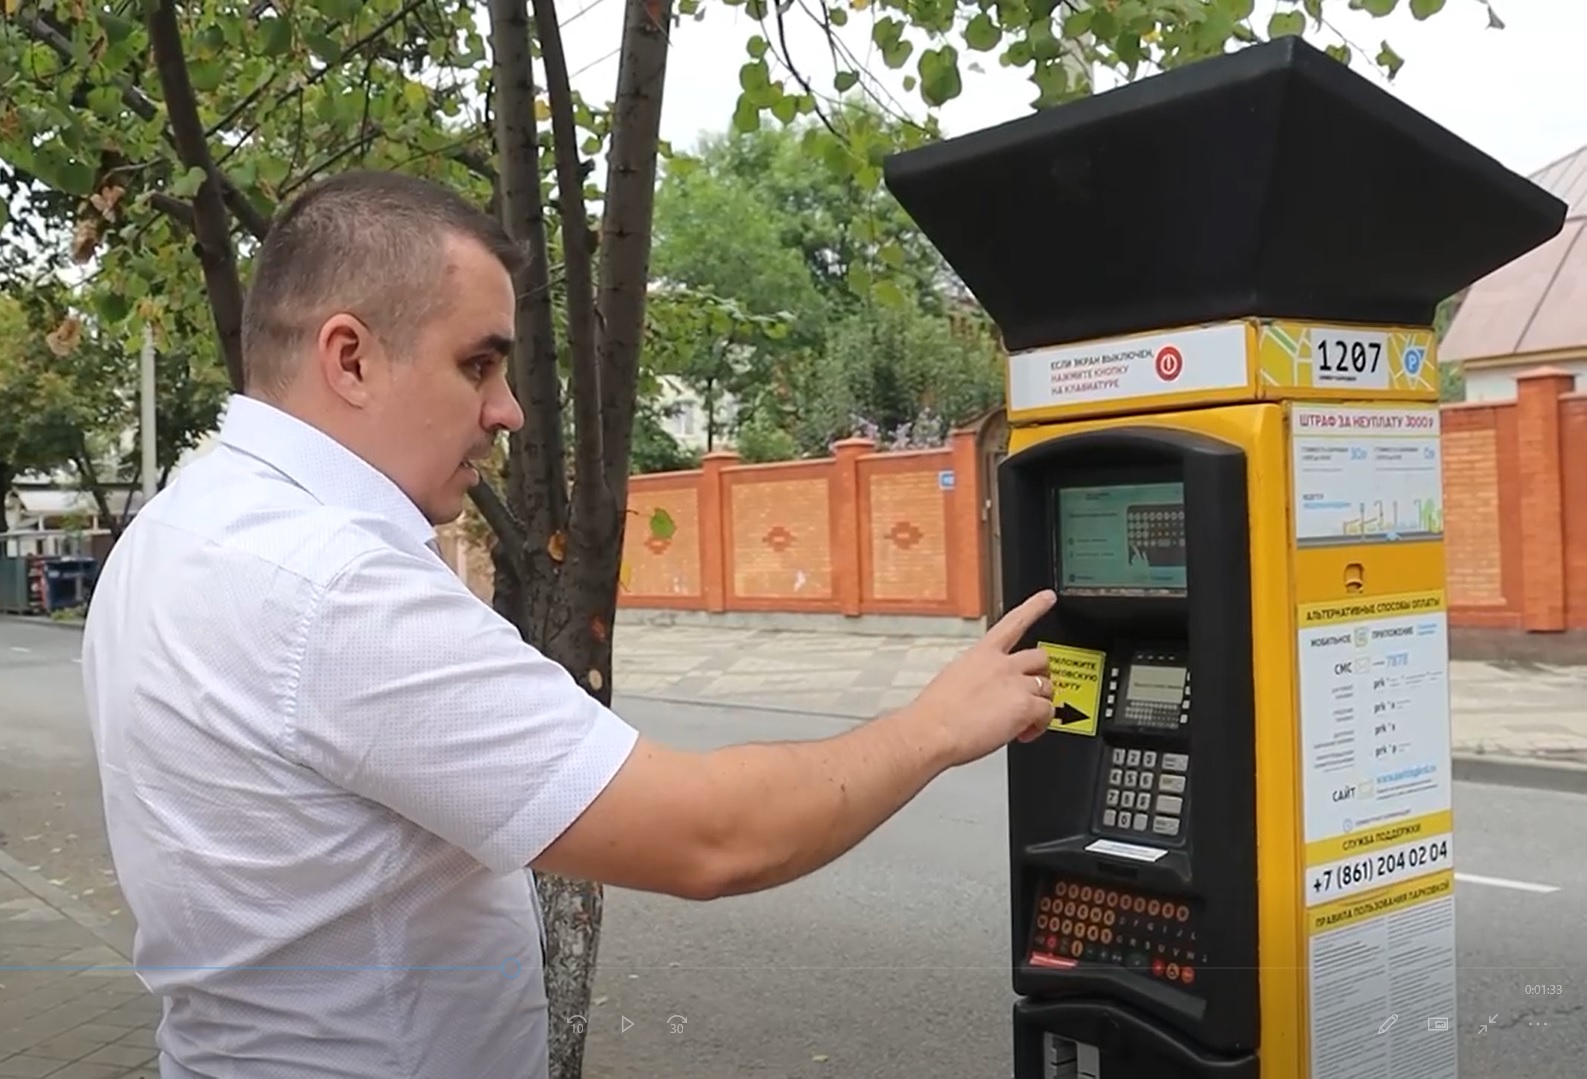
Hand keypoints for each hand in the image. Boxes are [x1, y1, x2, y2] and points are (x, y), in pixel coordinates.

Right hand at [904, 589, 1058, 767]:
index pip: (1012, 622)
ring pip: (1047, 687)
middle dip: (1041, 675)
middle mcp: (1001, 664)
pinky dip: (1040, 724)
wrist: (932, 732)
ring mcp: (1015, 684)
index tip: (1048, 597)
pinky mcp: (1026, 706)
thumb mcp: (953, 681)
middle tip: (1031, 692)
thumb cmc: (935, 714)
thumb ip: (977, 678)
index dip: (1034, 607)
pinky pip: (1047, 712)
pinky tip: (1025, 732)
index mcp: (981, 654)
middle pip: (1040, 658)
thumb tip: (986, 691)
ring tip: (1024, 720)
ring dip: (1040, 703)